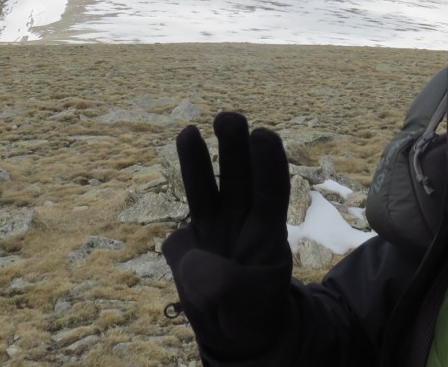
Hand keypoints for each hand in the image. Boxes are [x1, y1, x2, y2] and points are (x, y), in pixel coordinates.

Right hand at [162, 112, 292, 358]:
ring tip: (189, 129)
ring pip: (206, 188)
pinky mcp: (186, 242)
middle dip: (234, 147)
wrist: (232, 329)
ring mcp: (212, 227)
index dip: (268, 164)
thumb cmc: (253, 309)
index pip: (271, 191)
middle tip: (229, 117)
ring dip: (198, 158)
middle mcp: (241, 220)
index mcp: (268, 231)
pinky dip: (177, 239)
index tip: (263, 135)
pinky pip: (180, 231)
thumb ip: (223, 281)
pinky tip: (190, 260)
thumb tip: (191, 257)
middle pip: (238, 177)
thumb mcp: (249, 302)